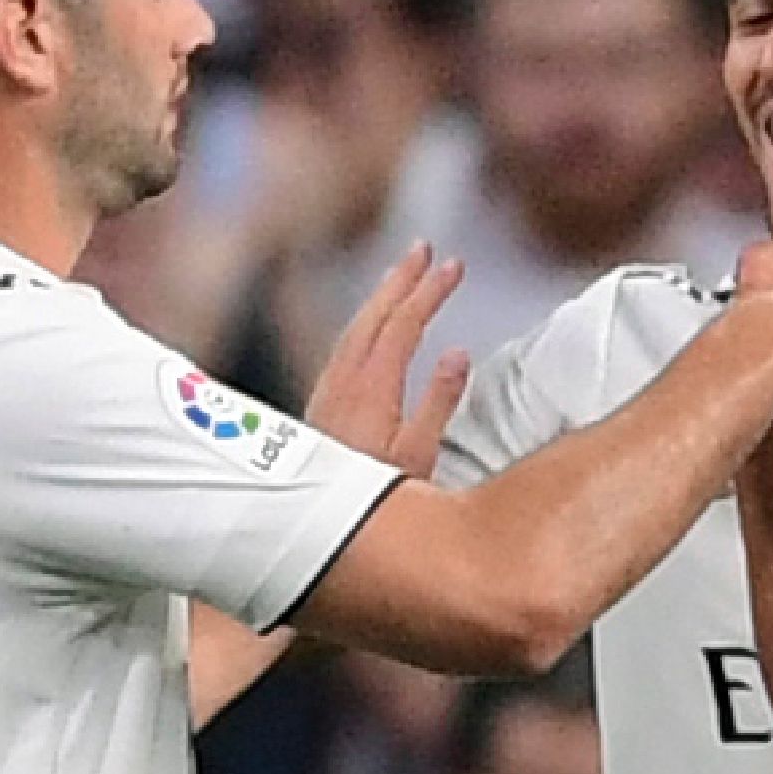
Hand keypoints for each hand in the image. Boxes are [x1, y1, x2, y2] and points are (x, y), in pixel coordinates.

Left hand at [302, 242, 472, 475]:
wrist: (314, 524)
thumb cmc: (371, 497)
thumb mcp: (419, 455)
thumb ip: (439, 402)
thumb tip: (458, 354)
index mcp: (373, 386)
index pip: (405, 323)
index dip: (430, 291)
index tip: (454, 266)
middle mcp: (345, 379)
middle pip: (374, 314)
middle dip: (402, 278)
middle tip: (423, 249)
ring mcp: (329, 390)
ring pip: (355, 327)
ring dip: (380, 296)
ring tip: (400, 274)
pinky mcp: (321, 405)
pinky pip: (344, 346)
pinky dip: (363, 323)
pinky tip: (368, 328)